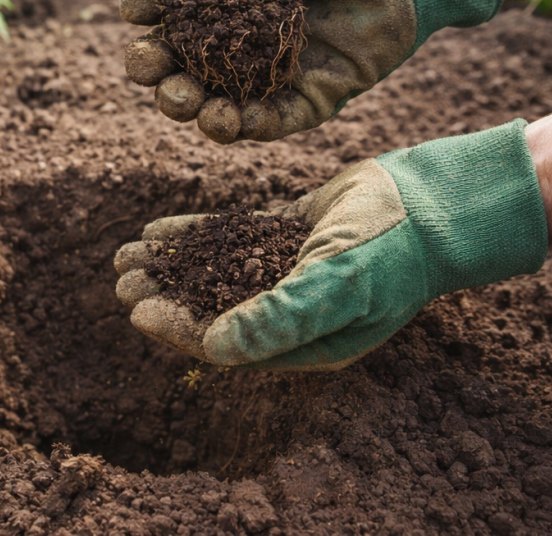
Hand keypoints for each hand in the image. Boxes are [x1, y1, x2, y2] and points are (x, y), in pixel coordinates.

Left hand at [115, 120, 547, 369]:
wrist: (431, 203)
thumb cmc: (390, 251)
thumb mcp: (336, 285)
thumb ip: (278, 317)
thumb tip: (214, 347)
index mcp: (301, 340)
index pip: (226, 342)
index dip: (177, 328)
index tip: (136, 310)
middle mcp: (288, 310)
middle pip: (209, 307)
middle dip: (164, 294)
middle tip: (121, 276)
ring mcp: (284, 270)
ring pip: (212, 272)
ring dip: (170, 266)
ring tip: (125, 254)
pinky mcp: (284, 235)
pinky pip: (228, 240)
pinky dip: (194, 237)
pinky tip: (157, 231)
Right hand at [120, 0, 505, 142]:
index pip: (172, 14)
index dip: (147, 15)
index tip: (136, 11)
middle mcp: (241, 41)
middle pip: (181, 66)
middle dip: (154, 71)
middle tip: (149, 67)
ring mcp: (272, 74)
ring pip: (215, 103)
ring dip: (189, 108)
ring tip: (184, 102)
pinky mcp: (310, 100)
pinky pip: (270, 123)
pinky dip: (244, 127)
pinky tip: (225, 121)